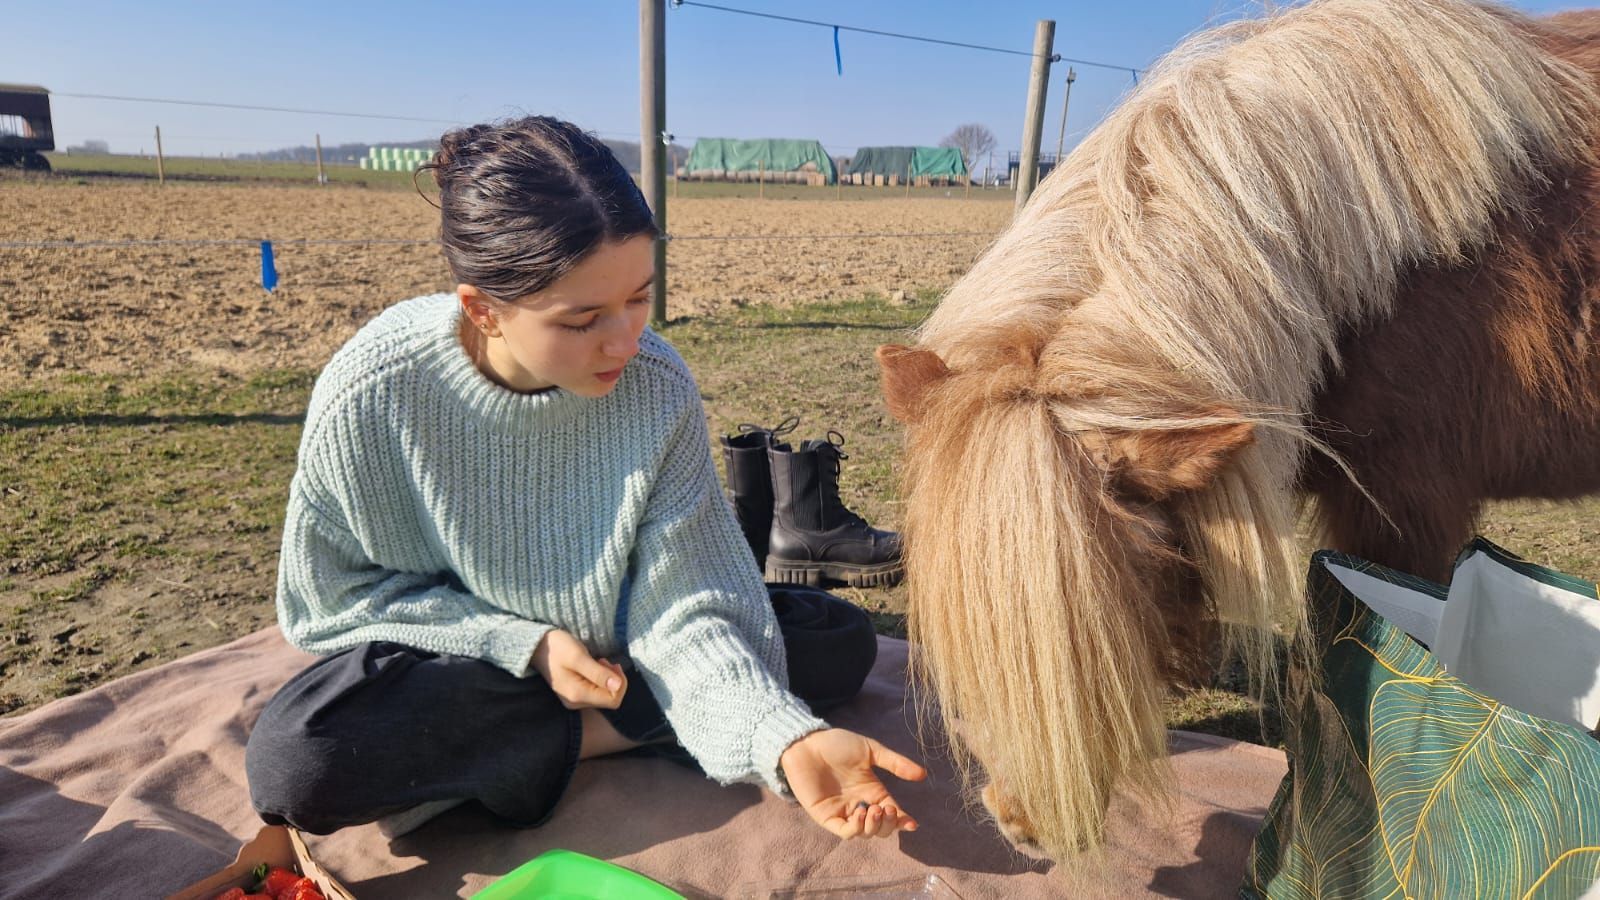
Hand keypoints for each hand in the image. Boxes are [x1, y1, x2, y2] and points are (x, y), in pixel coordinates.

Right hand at [530, 629, 626, 709]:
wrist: (538, 646)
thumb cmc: (557, 648)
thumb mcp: (579, 657)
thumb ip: (598, 673)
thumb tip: (618, 686)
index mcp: (577, 695)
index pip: (613, 700)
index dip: (619, 682)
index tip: (611, 664)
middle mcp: (576, 703)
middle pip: (609, 698)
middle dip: (613, 679)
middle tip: (604, 660)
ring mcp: (574, 700)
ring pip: (604, 695)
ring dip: (607, 677)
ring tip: (598, 661)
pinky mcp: (575, 694)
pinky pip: (596, 691)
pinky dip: (600, 678)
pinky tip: (593, 665)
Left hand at [779, 728, 926, 837]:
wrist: (807, 743)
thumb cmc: (837, 744)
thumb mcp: (870, 750)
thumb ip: (895, 763)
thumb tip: (922, 775)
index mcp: (872, 791)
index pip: (891, 813)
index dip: (902, 821)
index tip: (912, 824)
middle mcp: (859, 805)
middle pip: (879, 829)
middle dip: (888, 825)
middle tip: (886, 809)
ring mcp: (843, 812)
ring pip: (864, 834)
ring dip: (873, 827)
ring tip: (873, 809)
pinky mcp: (826, 817)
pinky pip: (844, 832)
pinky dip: (855, 828)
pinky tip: (859, 813)